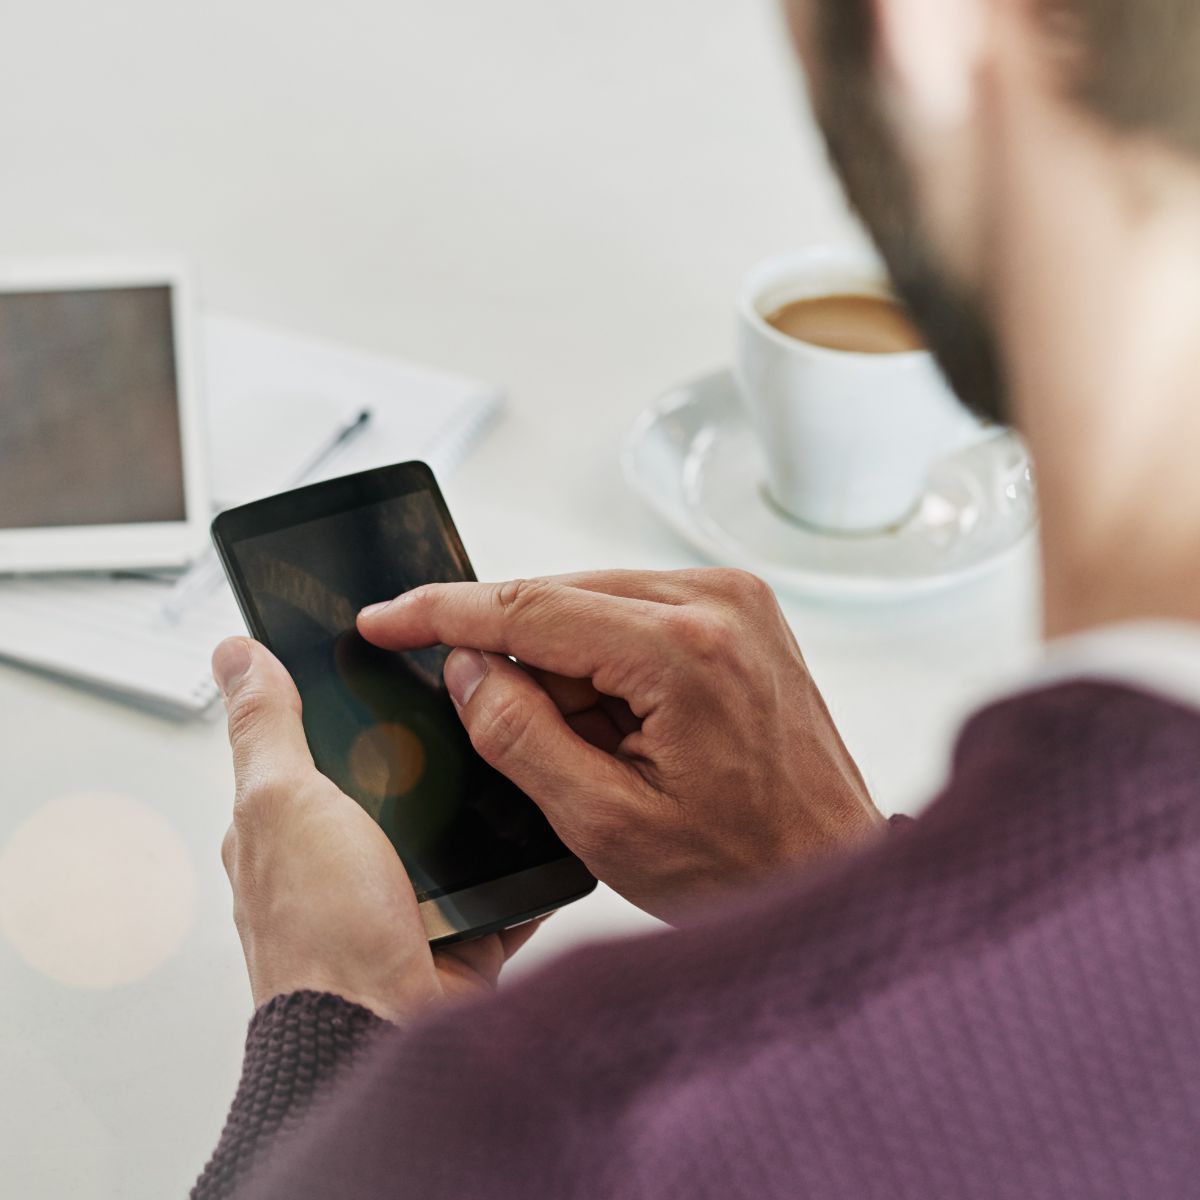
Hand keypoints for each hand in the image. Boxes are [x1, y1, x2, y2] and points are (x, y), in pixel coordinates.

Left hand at [212, 637, 539, 1023]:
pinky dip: (519, 860)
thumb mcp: (283, 802)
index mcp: (287, 823)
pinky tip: (546, 823)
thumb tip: (236, 653)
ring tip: (520, 745)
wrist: (384, 1038)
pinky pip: (496, 880)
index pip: (313, 739)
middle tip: (474, 696)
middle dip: (429, 747)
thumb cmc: (320, 935)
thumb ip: (267, 727)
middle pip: (392, 778)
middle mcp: (340, 858)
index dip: (345, 695)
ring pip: (449, 824)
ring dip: (480, 800)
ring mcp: (399, 894)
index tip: (390, 651)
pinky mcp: (454, 926)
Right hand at [358, 568, 882, 922]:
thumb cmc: (742, 863)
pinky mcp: (738, 611)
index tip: (384, 618)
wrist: (829, 870)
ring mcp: (735, 599)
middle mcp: (718, 601)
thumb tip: (468, 670)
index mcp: (686, 650)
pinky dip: (602, 662)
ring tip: (599, 750)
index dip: (443, 613)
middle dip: (513, 659)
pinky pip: (633, 614)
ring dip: (563, 667)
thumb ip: (521, 736)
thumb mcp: (607, 823)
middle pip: (560, 599)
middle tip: (510, 730)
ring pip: (593, 605)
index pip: (531, 609)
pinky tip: (619, 724)